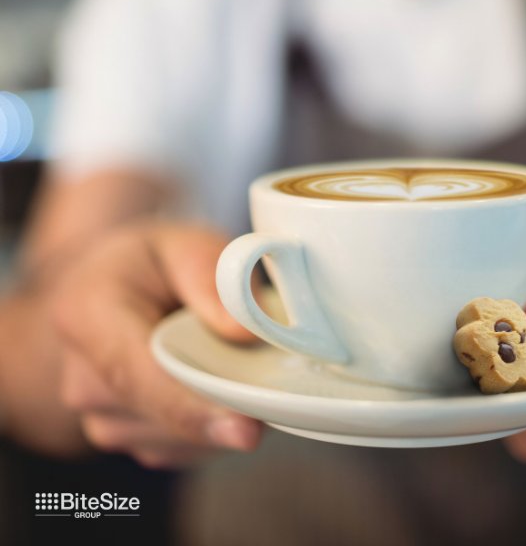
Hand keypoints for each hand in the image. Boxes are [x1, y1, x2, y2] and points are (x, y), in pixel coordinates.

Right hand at [51, 223, 263, 468]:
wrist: (107, 287)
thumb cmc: (152, 262)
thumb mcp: (182, 242)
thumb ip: (210, 277)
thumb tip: (245, 332)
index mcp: (87, 316)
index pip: (141, 377)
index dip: (196, 409)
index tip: (247, 430)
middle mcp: (84, 380)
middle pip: (169, 416)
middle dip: (231, 403)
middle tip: (278, 375)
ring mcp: (102, 419)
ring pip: (184, 439)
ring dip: (226, 412)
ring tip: (239, 360)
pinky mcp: (130, 440)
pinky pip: (187, 448)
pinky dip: (217, 423)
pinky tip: (224, 384)